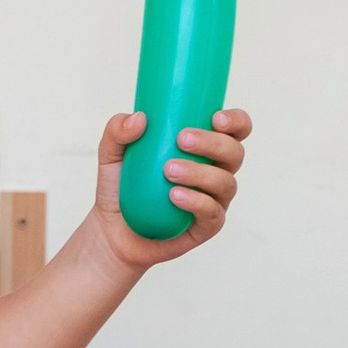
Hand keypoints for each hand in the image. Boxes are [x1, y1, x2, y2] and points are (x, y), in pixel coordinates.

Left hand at [91, 108, 252, 269]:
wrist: (112, 229)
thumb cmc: (120, 186)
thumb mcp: (111, 153)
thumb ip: (117, 131)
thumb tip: (139, 118)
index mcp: (203, 149)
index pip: (233, 130)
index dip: (236, 121)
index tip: (215, 118)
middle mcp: (215, 171)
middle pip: (234, 152)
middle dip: (213, 143)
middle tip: (182, 140)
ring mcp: (214, 199)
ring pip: (225, 182)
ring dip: (201, 172)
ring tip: (169, 170)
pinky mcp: (207, 225)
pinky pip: (213, 212)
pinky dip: (196, 202)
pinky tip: (175, 196)